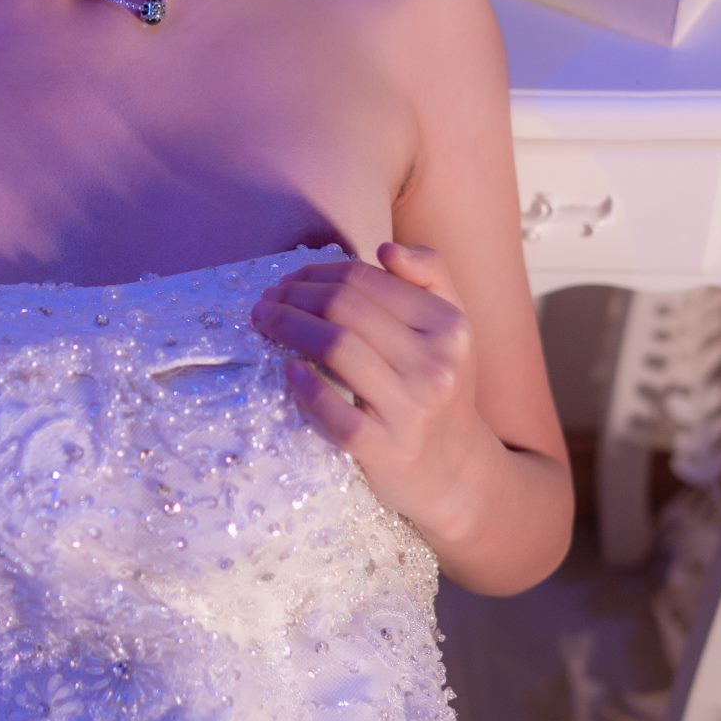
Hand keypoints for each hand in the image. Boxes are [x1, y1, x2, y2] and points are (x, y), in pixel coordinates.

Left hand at [249, 242, 487, 541]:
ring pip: (335, 347)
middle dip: (293, 296)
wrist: (456, 471)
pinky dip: (305, 386)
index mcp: (448, 326)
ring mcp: (411, 410)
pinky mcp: (386, 450)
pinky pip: (335, 412)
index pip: (364, 280)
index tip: (289, 280)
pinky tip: (287, 369)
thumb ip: (431, 276)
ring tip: (264, 322)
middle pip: (343, 308)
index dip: (316, 273)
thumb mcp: (453, 328)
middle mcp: (435, 364)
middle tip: (266, 300)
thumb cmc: (442, 388)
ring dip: (286, 327)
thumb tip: (385, 250)